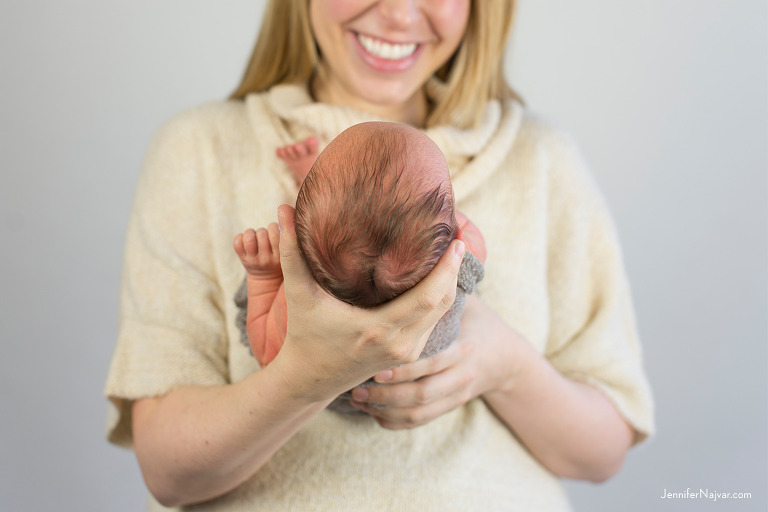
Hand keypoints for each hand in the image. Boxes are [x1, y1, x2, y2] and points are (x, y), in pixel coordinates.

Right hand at [270, 204, 466, 402]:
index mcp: (377, 329)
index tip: (457, 240)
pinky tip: (439, 276)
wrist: (309, 381)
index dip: (447, 269)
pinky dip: (441, 299)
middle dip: (456, 269)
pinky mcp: (408, 355)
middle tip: (462, 236)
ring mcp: (406, 353)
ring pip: (443, 313)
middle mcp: (398, 344)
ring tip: (453, 251)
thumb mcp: (298, 295)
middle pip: (444, 303)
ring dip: (450, 283)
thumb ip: (291, 253)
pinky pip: (434, 322)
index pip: (428, 297)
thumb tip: (283, 211)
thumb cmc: (303, 335)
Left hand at [349, 294, 523, 428]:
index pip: (433, 360)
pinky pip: (419, 421)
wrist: (507, 358)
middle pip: (422, 392)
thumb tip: (419, 257)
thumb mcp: (468, 303)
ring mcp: (455, 394)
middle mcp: (461, 374)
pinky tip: (372, 413)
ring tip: (357, 400)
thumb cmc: (479, 322)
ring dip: (386, 408)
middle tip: (356, 387)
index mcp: (463, 348)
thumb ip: (444, 289)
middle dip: (387, 392)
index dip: (404, 367)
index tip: (375, 365)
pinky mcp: (448, 407)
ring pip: (418, 412)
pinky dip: (395, 421)